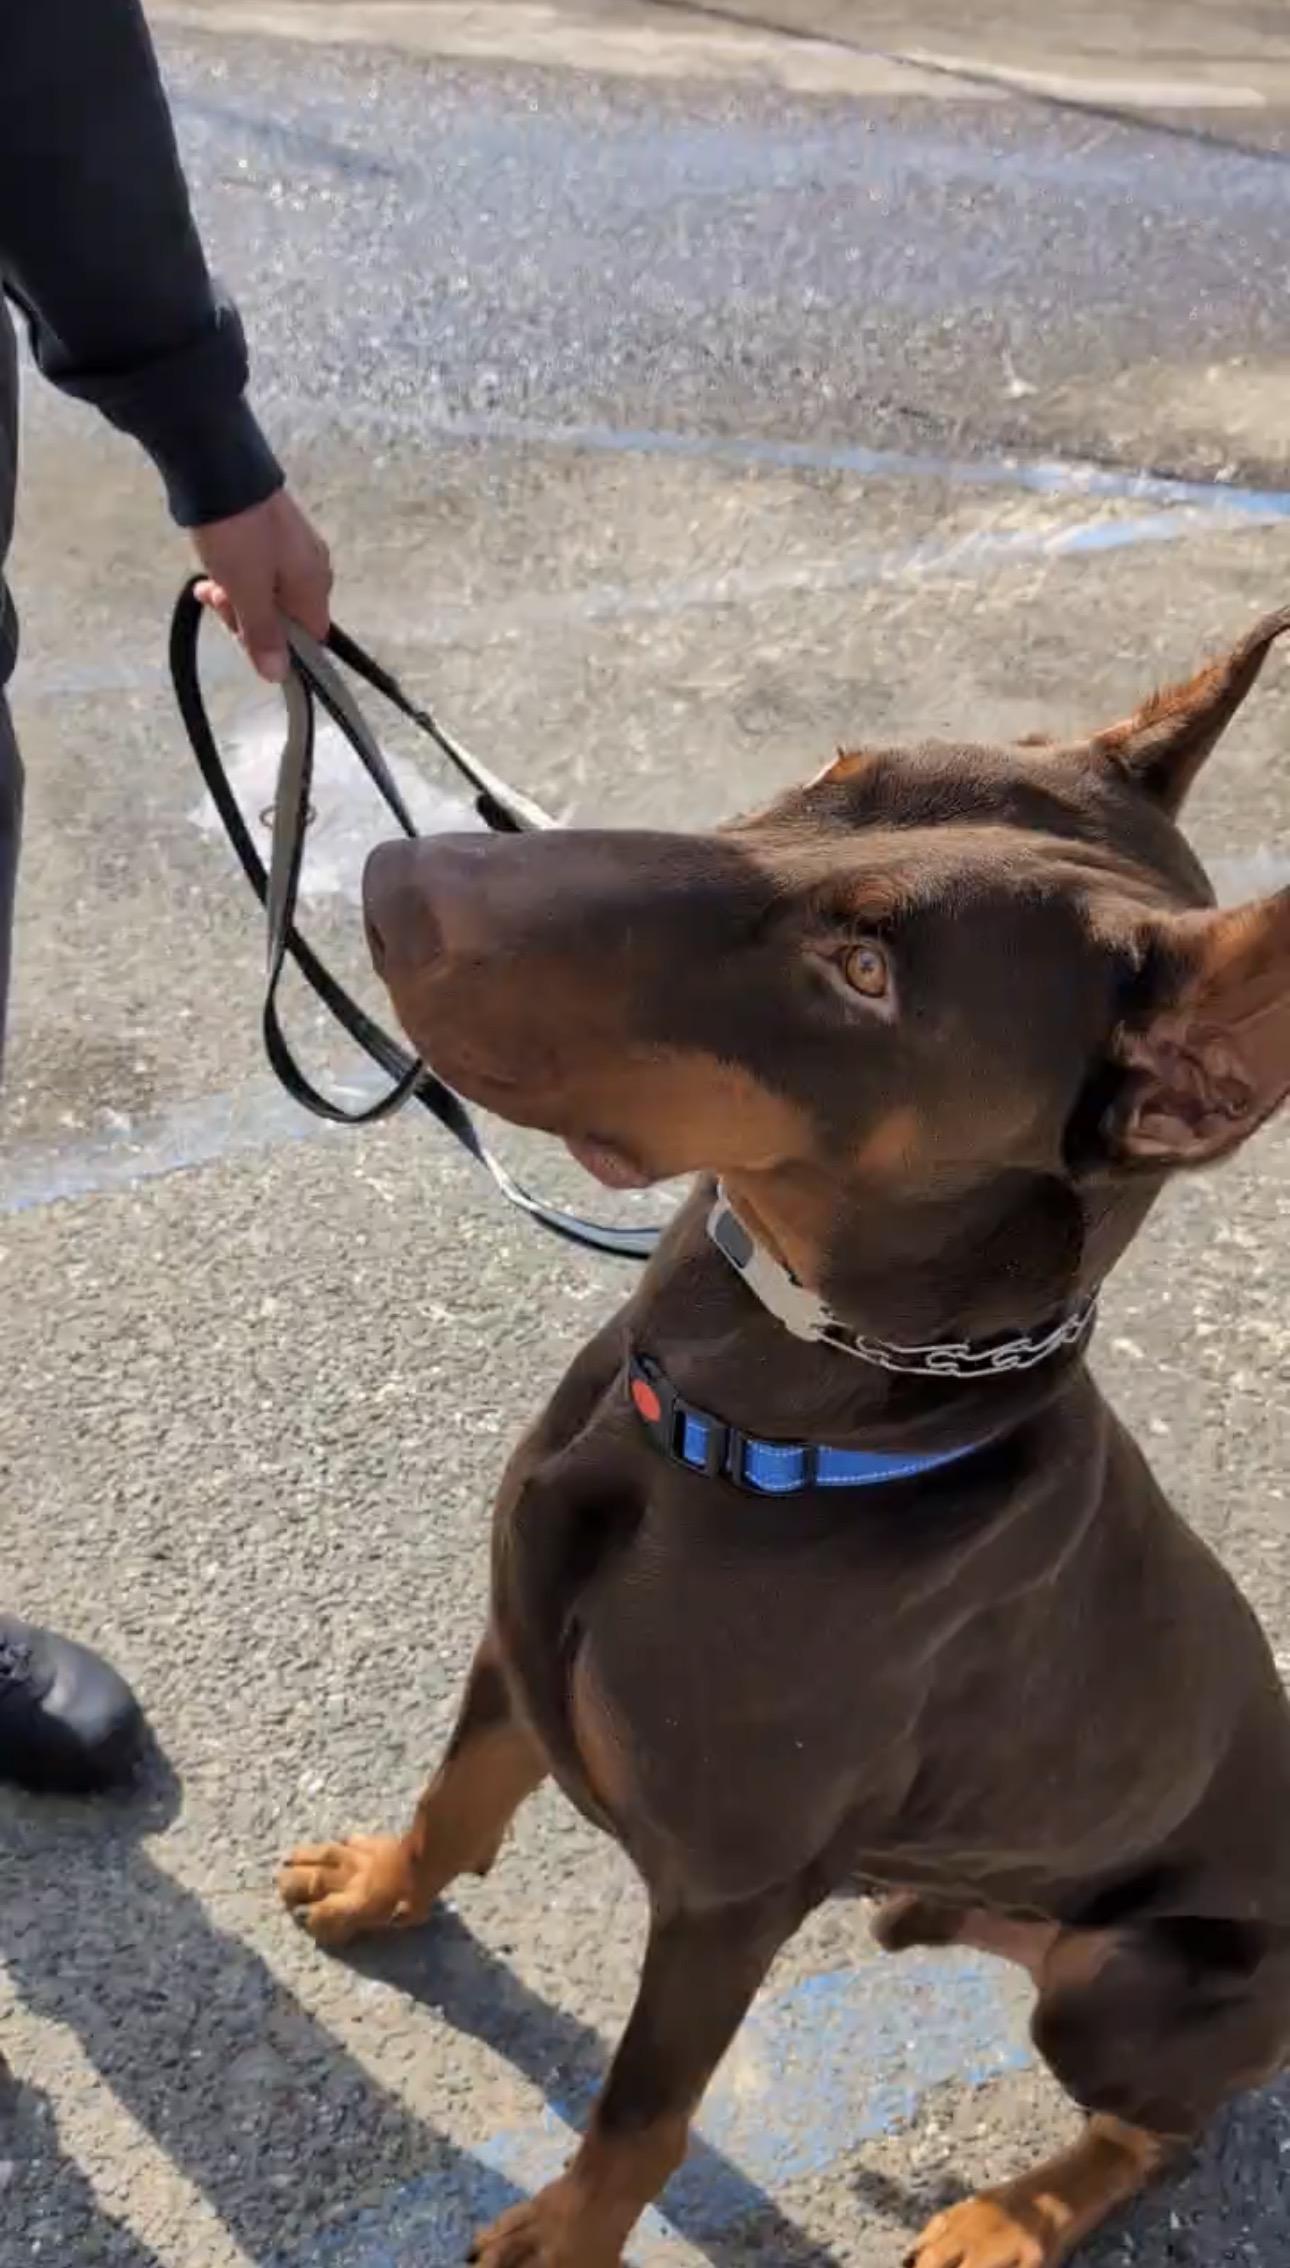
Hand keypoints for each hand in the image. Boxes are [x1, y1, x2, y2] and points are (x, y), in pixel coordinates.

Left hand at [192, 488, 332, 682]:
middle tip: (217, 603)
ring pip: (267, 593)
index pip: (311, 639)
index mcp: (315, 586)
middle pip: (286, 617)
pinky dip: (235, 575)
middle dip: (249, 619)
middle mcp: (312, 568)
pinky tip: (211, 572)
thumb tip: (277, 675)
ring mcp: (293, 547)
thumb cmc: (238, 535)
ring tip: (207, 587)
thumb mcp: (246, 592)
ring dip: (237, 597)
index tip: (245, 639)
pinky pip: (258, 568)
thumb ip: (262, 635)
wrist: (219, 466)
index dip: (280, 649)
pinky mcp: (271, 531)